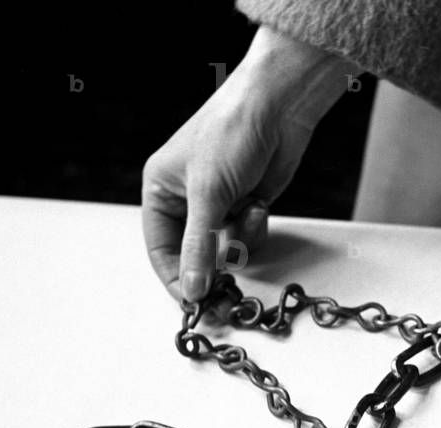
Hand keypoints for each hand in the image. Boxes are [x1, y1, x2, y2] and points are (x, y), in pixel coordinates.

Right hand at [142, 26, 354, 301]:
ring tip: (248, 212)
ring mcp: (219, 206)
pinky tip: (260, 202)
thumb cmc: (232, 131)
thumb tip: (193, 289)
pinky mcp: (246, 206)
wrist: (279, 107)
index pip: (161, 251)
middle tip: (228, 302)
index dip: (177, 281)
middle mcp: (186, 201)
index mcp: (161, 191)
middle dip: (214, 273)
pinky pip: (247, 239)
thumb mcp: (208, 194)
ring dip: (240, 241)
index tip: (197, 306)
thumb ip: (198, 247)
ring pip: (224, 252)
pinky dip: (255, 228)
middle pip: (193, 258)